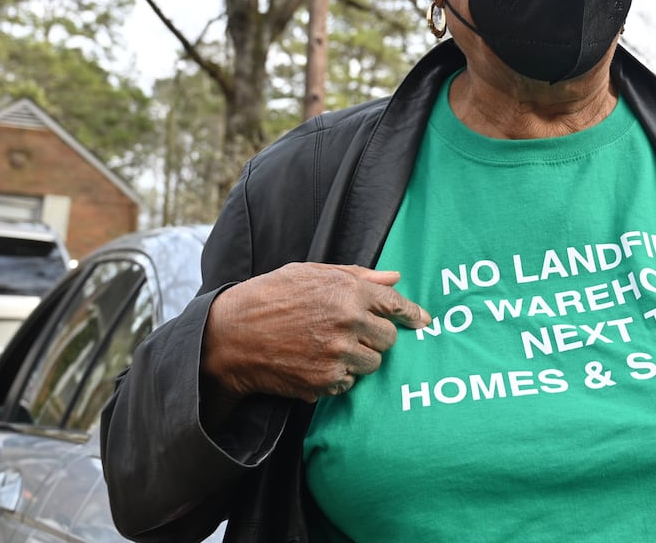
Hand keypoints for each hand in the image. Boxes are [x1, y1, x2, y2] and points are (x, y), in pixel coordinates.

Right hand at [201, 263, 430, 405]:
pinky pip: (350, 382)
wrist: (232, 336)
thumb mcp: (311, 273)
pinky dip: (340, 376)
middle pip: (389, 339)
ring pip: (373, 364)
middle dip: (377, 337)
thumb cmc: (270, 296)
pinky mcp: (325, 381)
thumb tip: (395, 278)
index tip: (423, 322)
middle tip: (353, 333)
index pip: (396, 306)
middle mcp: (348, 323)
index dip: (413, 315)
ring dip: (360, 359)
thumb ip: (357, 276)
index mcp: (348, 292)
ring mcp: (338, 354)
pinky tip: (317, 362)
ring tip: (331, 348)